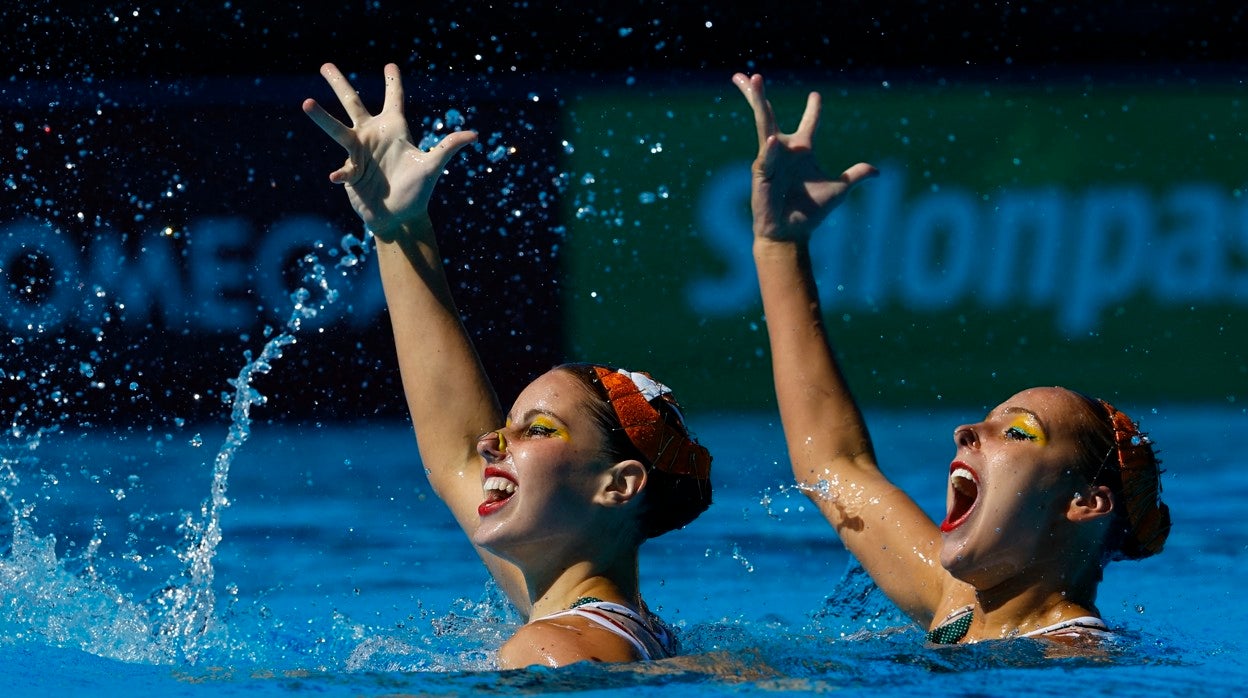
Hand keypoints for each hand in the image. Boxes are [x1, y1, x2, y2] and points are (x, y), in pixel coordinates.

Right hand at [302, 63, 476, 238]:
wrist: (399, 218)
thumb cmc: (418, 192)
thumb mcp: (433, 167)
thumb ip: (448, 148)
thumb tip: (475, 135)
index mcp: (395, 130)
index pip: (394, 100)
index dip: (393, 83)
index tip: (390, 65)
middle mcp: (373, 136)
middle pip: (353, 104)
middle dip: (339, 84)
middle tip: (325, 65)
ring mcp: (359, 153)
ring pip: (337, 129)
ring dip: (322, 117)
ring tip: (306, 102)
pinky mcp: (350, 172)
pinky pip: (343, 168)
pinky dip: (341, 172)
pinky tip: (339, 178)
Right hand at [732, 72, 876, 243]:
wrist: (791, 234)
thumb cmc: (810, 212)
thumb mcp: (838, 190)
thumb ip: (855, 175)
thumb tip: (877, 171)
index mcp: (802, 151)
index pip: (809, 124)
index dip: (814, 109)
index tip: (817, 95)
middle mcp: (784, 150)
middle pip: (770, 115)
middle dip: (760, 95)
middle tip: (755, 74)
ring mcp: (770, 160)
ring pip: (763, 125)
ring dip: (757, 101)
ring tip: (754, 79)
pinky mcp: (762, 174)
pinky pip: (767, 158)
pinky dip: (770, 149)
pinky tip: (772, 140)